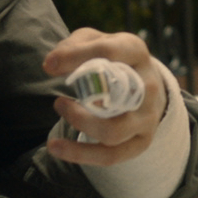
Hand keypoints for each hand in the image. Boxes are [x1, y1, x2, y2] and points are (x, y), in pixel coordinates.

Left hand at [41, 28, 170, 166]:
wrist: (145, 86)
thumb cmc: (112, 60)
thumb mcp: (95, 42)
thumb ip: (74, 46)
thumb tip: (52, 65)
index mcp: (136, 53)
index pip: (110, 53)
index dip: (77, 57)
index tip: (49, 66)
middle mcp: (148, 86)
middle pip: (117, 98)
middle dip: (83, 103)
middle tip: (58, 102)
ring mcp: (147, 117)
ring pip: (113, 132)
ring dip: (80, 125)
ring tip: (61, 114)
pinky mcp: (141, 141)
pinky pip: (111, 156)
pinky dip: (80, 154)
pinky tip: (55, 147)